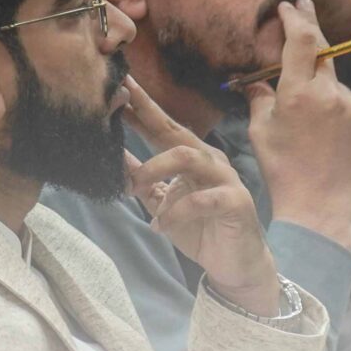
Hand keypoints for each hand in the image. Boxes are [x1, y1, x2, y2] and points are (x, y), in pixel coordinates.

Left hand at [119, 79, 283, 314]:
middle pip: (176, 132)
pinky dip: (176, 211)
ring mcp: (226, 179)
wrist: (236, 264)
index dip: (140, 108)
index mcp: (192, 157)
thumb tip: (114, 156)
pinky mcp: (236, 202)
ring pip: (187, 156)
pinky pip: (202, 199)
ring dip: (155, 168)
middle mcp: (210, 161)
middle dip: (146, 115)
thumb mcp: (163, 203)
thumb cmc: (200, 229)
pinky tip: (160, 225)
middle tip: (118, 105)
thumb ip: (142, 180)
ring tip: (135, 186)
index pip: (163, 128)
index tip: (118, 86)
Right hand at [245, 0, 350, 248]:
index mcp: (297, 94)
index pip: (301, 40)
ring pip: (336, 84)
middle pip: (323, 49)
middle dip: (312, 28)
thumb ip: (259, 96)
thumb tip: (253, 77)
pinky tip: (331, 137)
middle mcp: (331, 95)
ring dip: (324, 90)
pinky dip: (342, 111)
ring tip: (313, 127)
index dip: (296, 18)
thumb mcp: (260, 131)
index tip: (291, 6)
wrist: (321, 210)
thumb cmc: (282, 170)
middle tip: (306, 8)